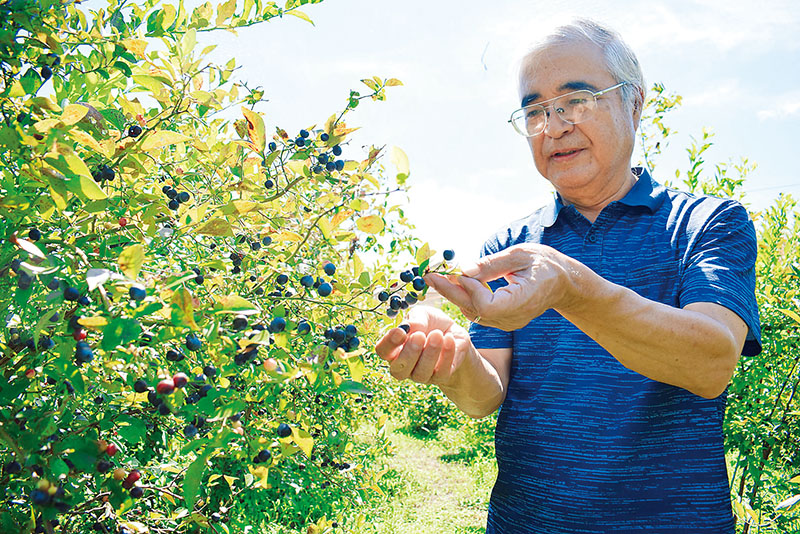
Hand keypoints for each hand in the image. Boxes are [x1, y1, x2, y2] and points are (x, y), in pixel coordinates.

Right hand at [375, 306, 472, 386]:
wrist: (454, 333)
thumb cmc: (432, 323)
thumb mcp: (423, 314)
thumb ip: (415, 320)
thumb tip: (408, 327)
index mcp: (394, 349)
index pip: (383, 351)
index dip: (389, 343)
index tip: (401, 331)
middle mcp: (404, 366)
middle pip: (398, 370)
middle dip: (409, 353)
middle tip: (420, 335)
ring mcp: (421, 375)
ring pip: (420, 374)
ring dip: (429, 354)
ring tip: (437, 335)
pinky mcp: (441, 377)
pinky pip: (441, 373)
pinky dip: (446, 355)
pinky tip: (449, 339)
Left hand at [425, 243, 573, 330]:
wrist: (563, 283)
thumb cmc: (545, 263)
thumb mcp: (521, 254)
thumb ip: (492, 264)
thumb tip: (464, 270)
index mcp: (523, 300)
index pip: (487, 305)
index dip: (471, 289)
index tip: (460, 272)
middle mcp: (514, 317)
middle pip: (475, 310)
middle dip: (450, 292)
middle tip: (429, 276)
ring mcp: (508, 323)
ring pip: (474, 313)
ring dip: (454, 295)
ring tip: (437, 277)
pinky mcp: (503, 321)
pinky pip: (478, 312)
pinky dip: (465, 298)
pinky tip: (454, 283)